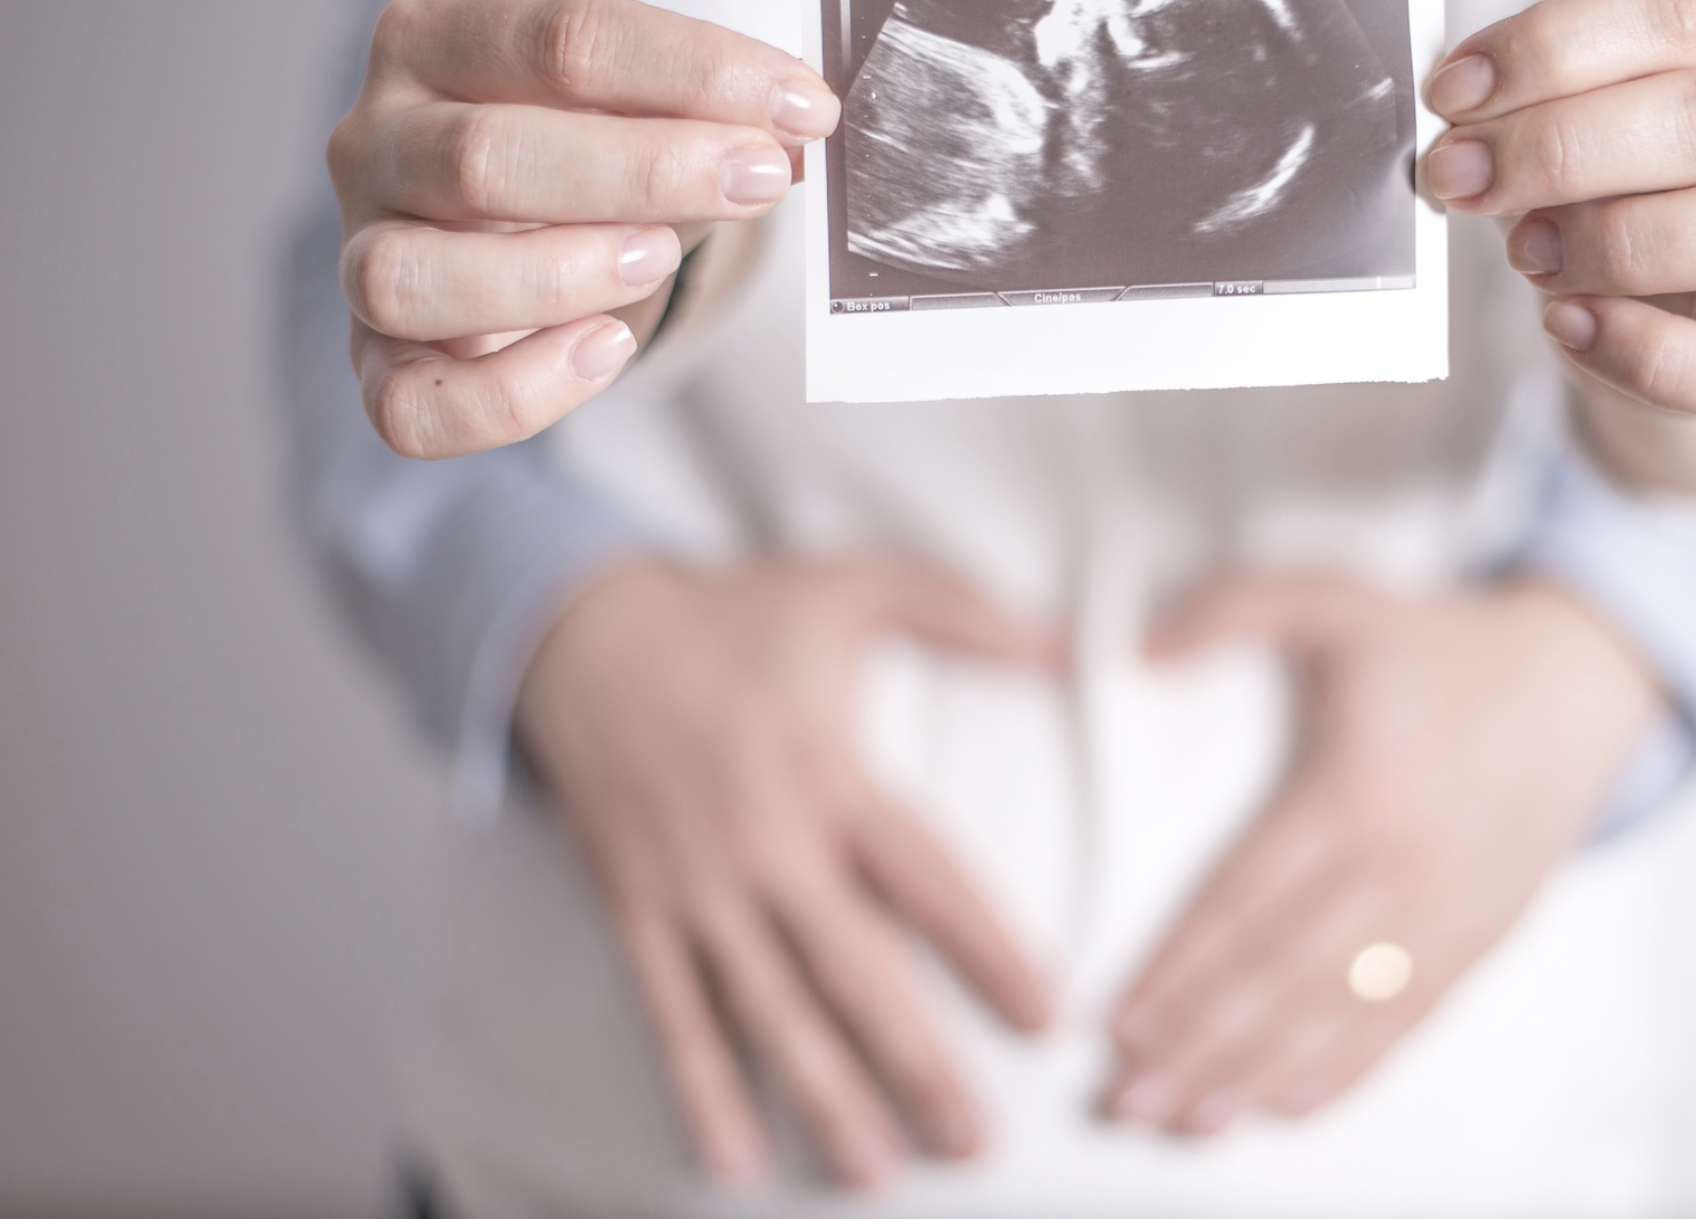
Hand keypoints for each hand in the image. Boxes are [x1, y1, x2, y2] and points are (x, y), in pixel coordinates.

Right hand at [327, 0, 838, 458]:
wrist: (527, 227)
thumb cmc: (594, 154)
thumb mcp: (650, 108)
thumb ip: (710, 112)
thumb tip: (794, 130)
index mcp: (432, 39)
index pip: (559, 37)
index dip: (692, 70)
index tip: (803, 105)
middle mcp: (373, 142)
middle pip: (483, 155)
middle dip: (642, 171)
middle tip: (756, 179)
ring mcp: (361, 256)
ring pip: (411, 280)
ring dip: (554, 275)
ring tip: (658, 261)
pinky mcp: (379, 365)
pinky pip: (413, 407)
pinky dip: (514, 393)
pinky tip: (605, 351)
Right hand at [516, 558, 1056, 1188]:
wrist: (580, 631)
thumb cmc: (734, 613)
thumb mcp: (853, 587)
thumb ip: (962, 612)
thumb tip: (1065, 640)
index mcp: (830, 774)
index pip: (928, 880)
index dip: (990, 951)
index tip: (1044, 1016)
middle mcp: (766, 844)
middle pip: (854, 970)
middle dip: (916, 1060)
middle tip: (974, 1138)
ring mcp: (695, 886)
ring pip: (767, 1009)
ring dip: (822, 1095)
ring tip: (873, 1170)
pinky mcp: (637, 907)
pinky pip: (671, 1012)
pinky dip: (700, 1089)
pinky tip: (732, 1159)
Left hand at [1104, 573, 1661, 1135]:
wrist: (1577, 685)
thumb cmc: (1439, 649)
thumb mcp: (1332, 597)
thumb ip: (1232, 609)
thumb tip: (1141, 650)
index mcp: (1357, 790)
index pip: (1247, 901)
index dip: (1180, 968)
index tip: (1121, 1020)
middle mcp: (1405, 866)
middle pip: (1284, 976)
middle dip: (1201, 1046)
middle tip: (1128, 1099)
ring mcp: (1449, 913)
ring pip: (1340, 1015)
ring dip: (1259, 1076)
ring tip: (1188, 1121)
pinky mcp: (1483, 940)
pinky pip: (1408, 1023)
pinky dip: (1348, 1072)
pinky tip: (1290, 1105)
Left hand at [1425, 0, 1695, 422]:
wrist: (1685, 302)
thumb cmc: (1630, 181)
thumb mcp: (1587, 111)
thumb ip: (1532, 102)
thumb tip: (1453, 120)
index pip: (1679, 6)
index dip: (1552, 47)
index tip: (1455, 92)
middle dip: (1557, 148)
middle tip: (1460, 176)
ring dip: (1610, 243)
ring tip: (1525, 251)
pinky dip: (1644, 352)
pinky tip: (1570, 326)